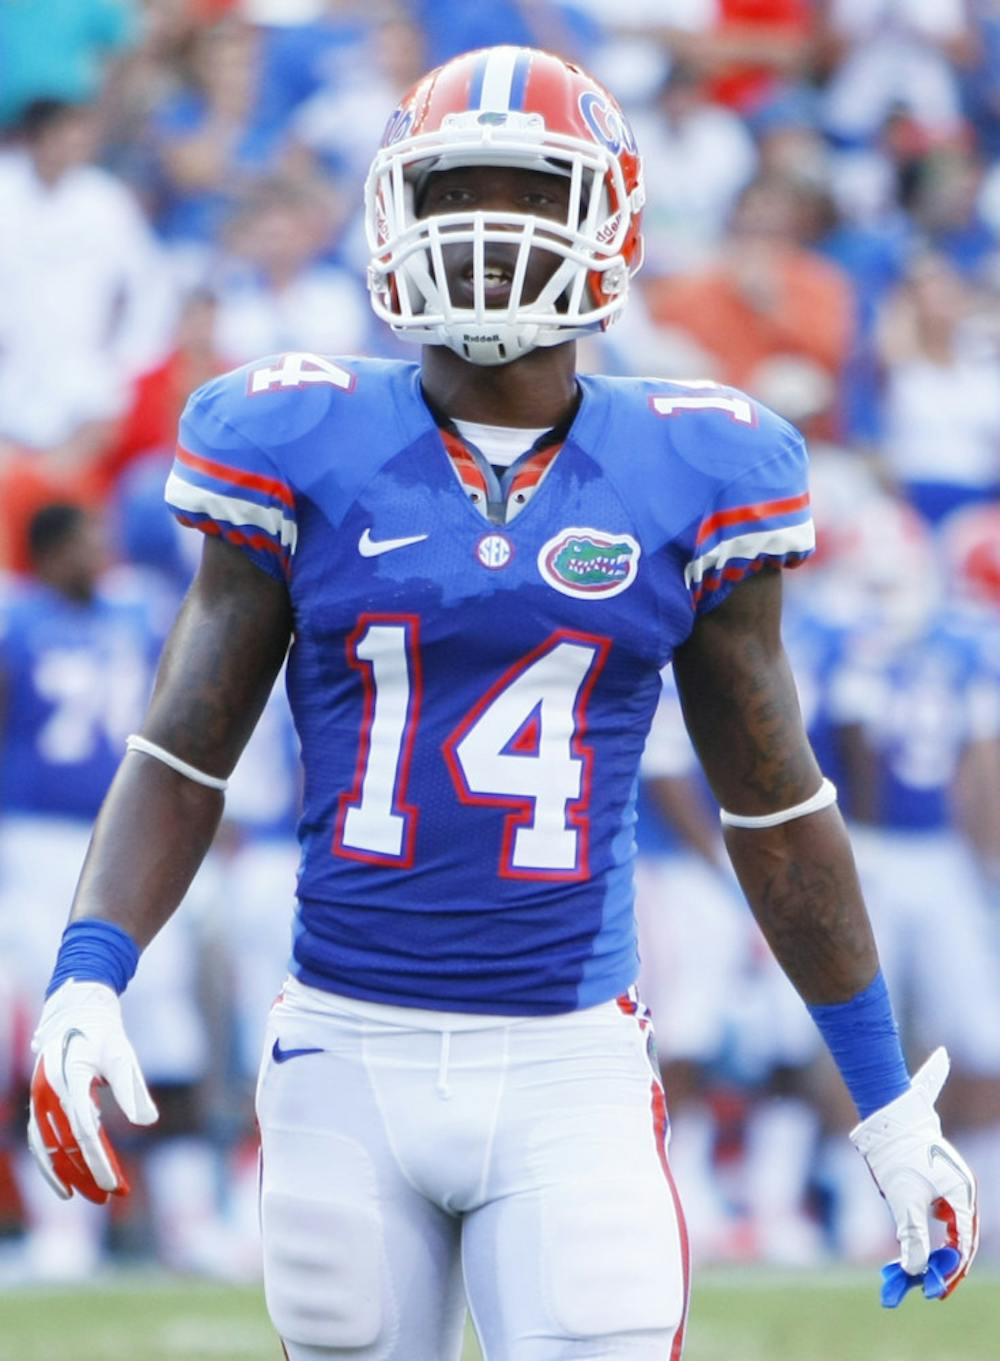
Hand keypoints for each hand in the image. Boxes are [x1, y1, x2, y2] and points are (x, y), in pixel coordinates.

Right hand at [27, 981, 157, 1203]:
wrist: (75, 1011)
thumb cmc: (104, 1034)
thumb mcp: (123, 1055)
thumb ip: (132, 1088)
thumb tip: (148, 1121)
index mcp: (70, 1078)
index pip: (85, 1132)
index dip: (100, 1162)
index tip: (117, 1186)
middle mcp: (49, 1092)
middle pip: (66, 1145)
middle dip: (88, 1174)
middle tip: (111, 1197)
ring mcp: (39, 1099)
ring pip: (49, 1148)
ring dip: (69, 1174)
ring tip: (94, 1195)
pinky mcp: (39, 1105)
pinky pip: (41, 1141)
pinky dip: (52, 1164)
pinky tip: (67, 1183)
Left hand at [850, 1048, 977, 1303]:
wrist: (888, 1119)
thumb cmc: (897, 1155)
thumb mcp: (904, 1200)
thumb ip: (913, 1236)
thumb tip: (915, 1270)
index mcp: (962, 1194)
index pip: (964, 1242)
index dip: (951, 1270)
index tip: (937, 1291)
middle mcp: (963, 1190)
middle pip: (962, 1237)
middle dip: (947, 1265)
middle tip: (933, 1290)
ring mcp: (953, 1185)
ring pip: (952, 1227)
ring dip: (939, 1250)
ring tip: (924, 1273)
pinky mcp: (939, 1181)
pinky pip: (941, 1214)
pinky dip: (931, 1232)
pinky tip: (920, 1245)